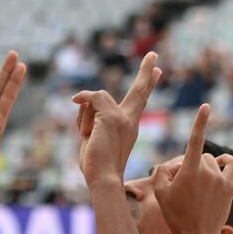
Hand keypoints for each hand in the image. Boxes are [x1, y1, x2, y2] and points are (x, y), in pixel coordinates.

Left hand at [73, 52, 160, 186]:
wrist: (103, 178)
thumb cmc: (97, 165)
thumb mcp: (93, 138)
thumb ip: (91, 119)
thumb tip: (81, 101)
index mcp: (130, 126)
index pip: (140, 101)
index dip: (147, 85)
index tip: (157, 71)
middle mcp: (130, 120)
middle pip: (140, 90)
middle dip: (146, 72)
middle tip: (152, 55)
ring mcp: (122, 118)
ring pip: (98, 99)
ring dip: (85, 116)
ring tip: (89, 137)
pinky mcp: (111, 117)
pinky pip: (92, 98)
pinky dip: (82, 99)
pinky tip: (75, 100)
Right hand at [153, 104, 232, 233]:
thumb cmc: (175, 215)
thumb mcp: (160, 192)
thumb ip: (164, 172)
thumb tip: (175, 164)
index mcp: (188, 171)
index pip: (195, 140)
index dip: (200, 122)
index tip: (206, 107)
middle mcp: (207, 172)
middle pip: (199, 155)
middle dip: (190, 163)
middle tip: (182, 182)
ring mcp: (221, 179)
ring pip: (211, 162)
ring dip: (203, 167)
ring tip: (195, 185)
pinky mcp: (230, 187)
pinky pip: (230, 164)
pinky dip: (225, 162)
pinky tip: (219, 166)